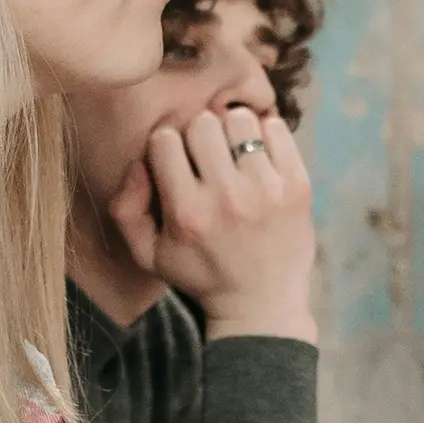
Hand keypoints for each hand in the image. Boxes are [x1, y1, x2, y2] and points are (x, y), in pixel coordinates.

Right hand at [108, 103, 316, 340]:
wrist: (263, 303)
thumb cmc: (202, 274)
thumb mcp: (149, 255)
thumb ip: (126, 210)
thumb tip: (138, 164)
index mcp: (188, 213)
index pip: (165, 140)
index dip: (166, 147)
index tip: (177, 165)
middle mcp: (228, 198)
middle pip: (202, 122)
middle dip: (198, 135)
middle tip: (206, 158)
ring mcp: (267, 189)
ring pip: (240, 119)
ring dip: (232, 132)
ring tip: (233, 156)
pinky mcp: (297, 185)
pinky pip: (276, 128)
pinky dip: (265, 134)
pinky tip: (258, 158)